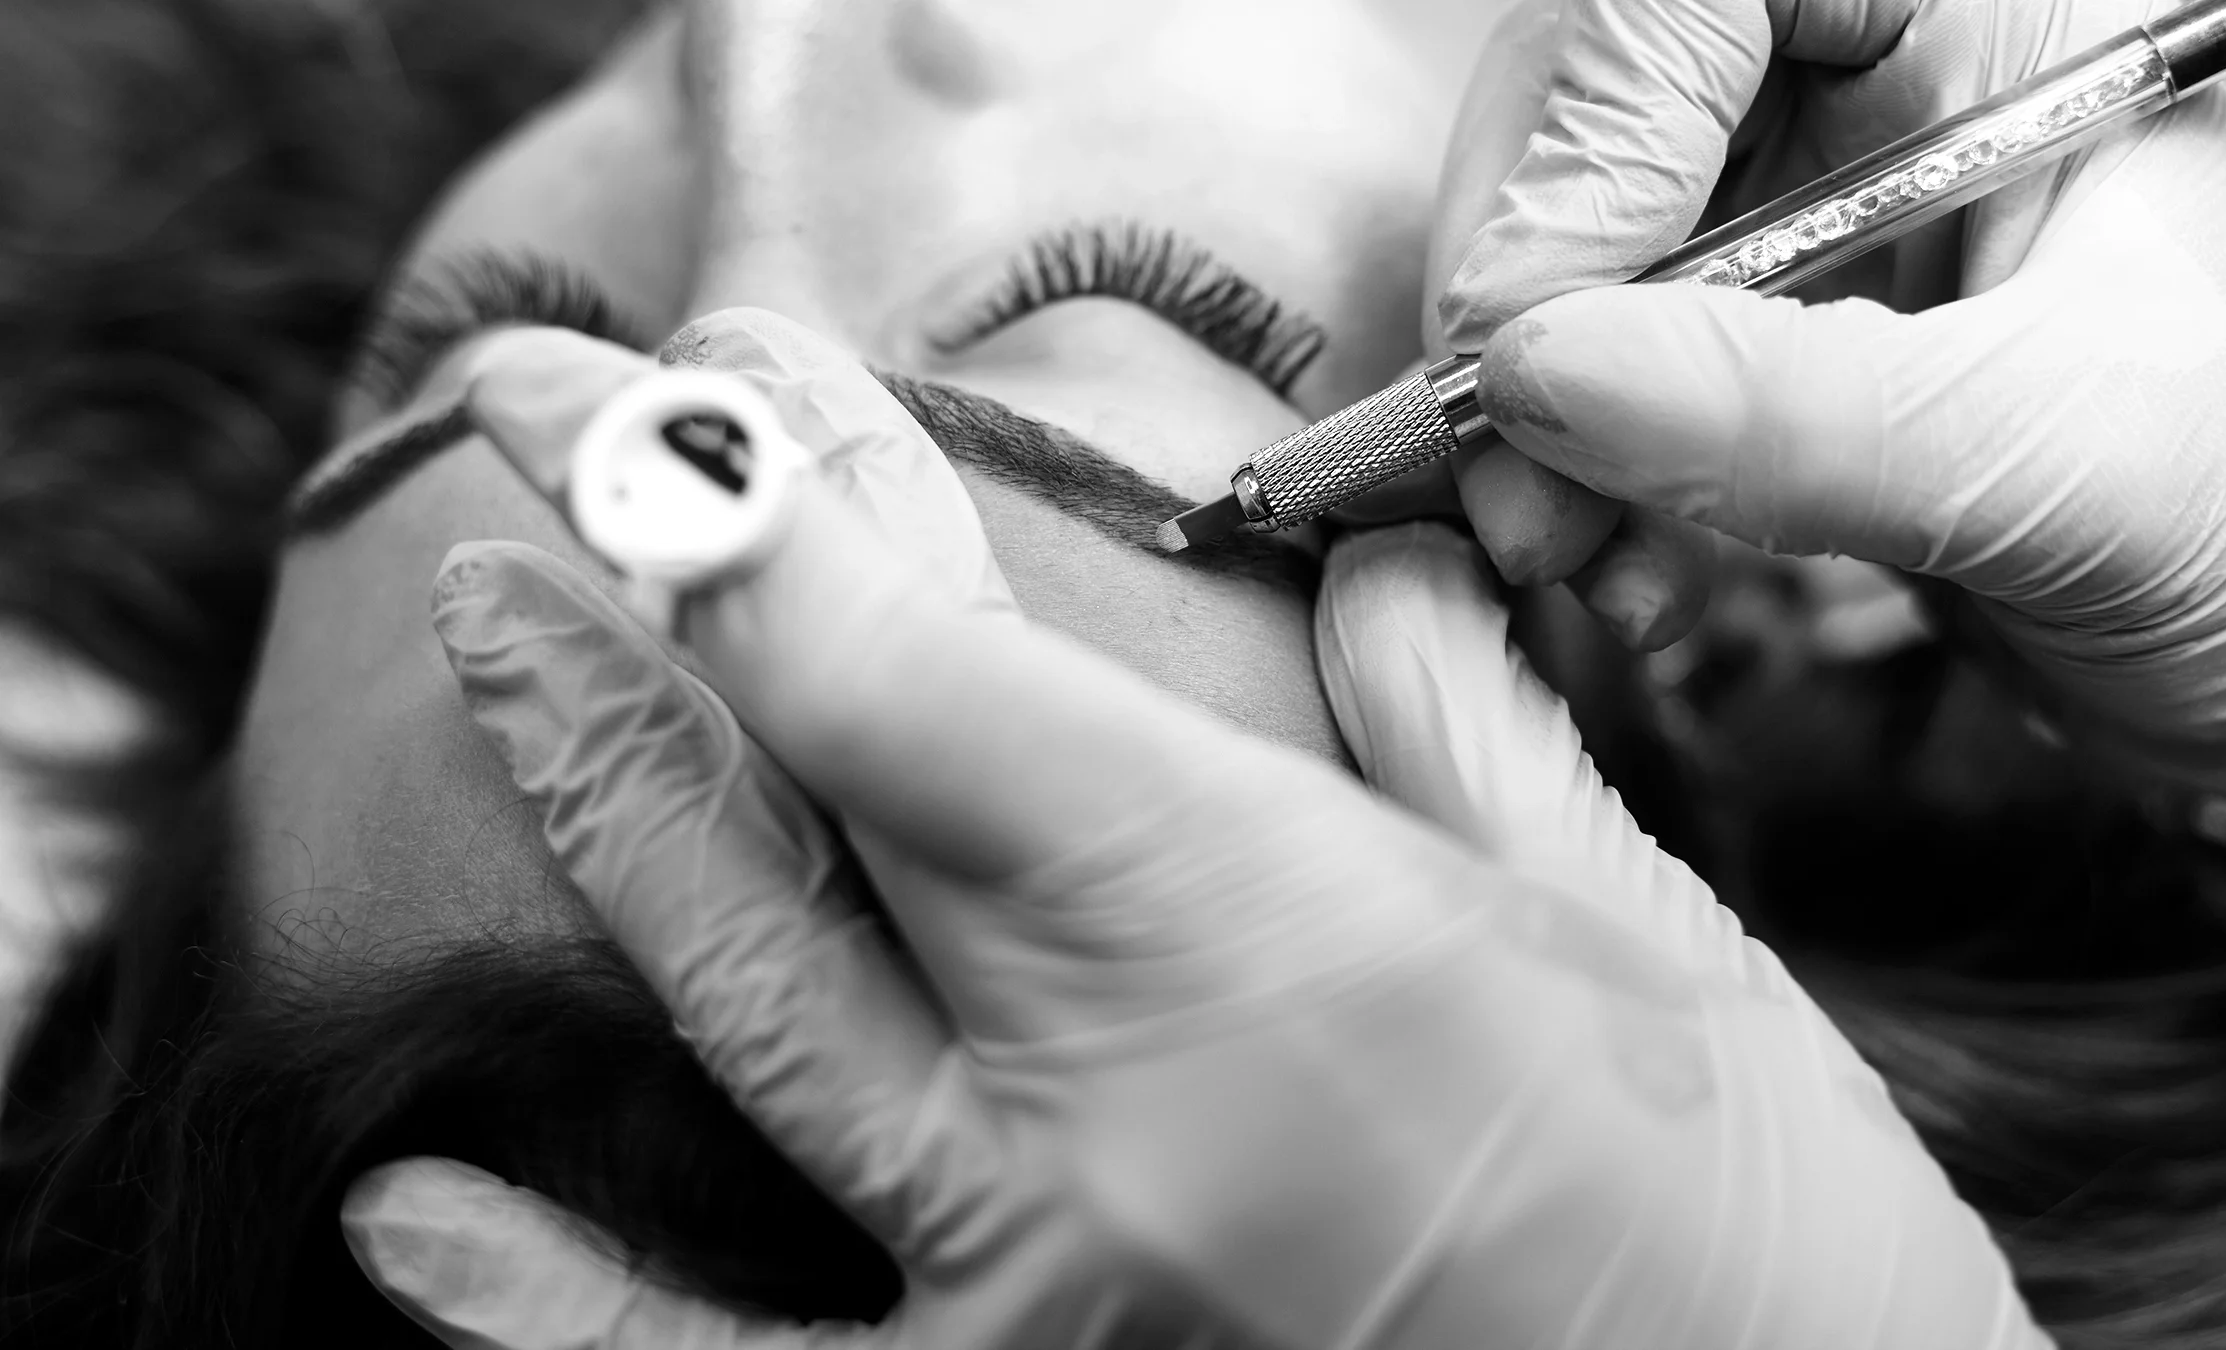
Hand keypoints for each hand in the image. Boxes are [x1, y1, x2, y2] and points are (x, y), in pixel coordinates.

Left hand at [339, 309, 2045, 1347]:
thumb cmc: (1760, 1236)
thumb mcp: (1628, 938)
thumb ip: (1456, 729)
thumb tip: (1373, 571)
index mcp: (1281, 945)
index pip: (921, 677)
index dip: (784, 508)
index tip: (714, 394)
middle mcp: (1114, 1125)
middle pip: (809, 797)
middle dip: (660, 583)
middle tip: (543, 436)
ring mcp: (1039, 1305)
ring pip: (748, 1019)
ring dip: (601, 800)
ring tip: (493, 636)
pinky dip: (559, 1315)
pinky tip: (416, 1234)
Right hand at [1425, 0, 2225, 831]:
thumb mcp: (2056, 457)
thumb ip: (1793, 413)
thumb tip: (1533, 374)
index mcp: (1994, 26)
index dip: (1593, 129)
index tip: (1537, 328)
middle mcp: (1881, 94)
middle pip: (1596, 108)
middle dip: (1526, 294)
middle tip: (1508, 465)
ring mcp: (1813, 223)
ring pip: (1570, 253)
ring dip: (1530, 413)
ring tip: (1565, 551)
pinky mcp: (1768, 351)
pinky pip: (1597, 376)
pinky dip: (1573, 480)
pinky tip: (1624, 577)